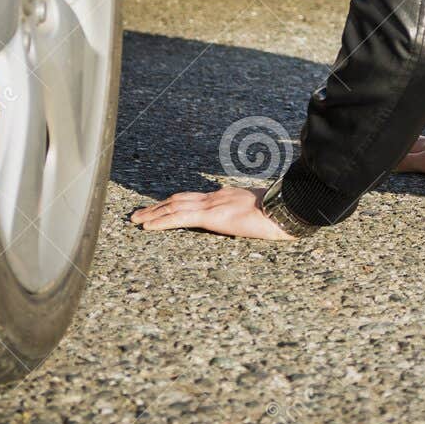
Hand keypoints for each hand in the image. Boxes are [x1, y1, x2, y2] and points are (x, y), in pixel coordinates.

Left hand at [129, 186, 295, 239]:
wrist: (289, 208)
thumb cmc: (283, 214)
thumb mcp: (264, 214)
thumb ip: (252, 215)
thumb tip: (254, 221)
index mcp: (228, 196)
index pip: (195, 198)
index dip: (176, 202)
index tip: (163, 207)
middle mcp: (217, 197)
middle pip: (179, 199)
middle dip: (158, 206)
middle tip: (140, 214)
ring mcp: (213, 205)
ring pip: (174, 206)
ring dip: (153, 213)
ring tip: (136, 220)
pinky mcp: (212, 216)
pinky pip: (179, 218)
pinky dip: (161, 221)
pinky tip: (147, 227)